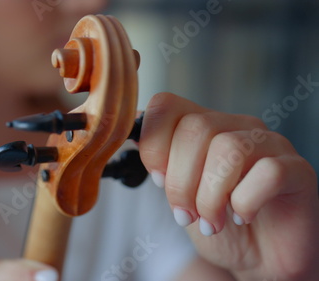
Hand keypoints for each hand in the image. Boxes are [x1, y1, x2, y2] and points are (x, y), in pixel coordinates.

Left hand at [139, 92, 318, 279]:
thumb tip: (129, 135)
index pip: (166, 105)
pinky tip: (242, 217)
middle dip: (179, 181)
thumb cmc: (217, 223)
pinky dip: (244, 202)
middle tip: (184, 213)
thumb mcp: (177, 192)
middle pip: (195, 128)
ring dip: (209, 196)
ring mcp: (270, 144)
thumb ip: (159, 163)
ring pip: (228, 149)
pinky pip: (267, 173)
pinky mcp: (298, 170)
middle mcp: (237, 127)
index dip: (152, 144)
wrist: (258, 258)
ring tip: (210, 220)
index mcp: (205, 126)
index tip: (156, 180)